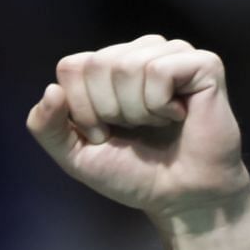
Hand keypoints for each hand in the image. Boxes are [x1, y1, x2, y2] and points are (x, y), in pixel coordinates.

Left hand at [26, 36, 249, 225]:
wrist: (178, 196)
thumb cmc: (131, 173)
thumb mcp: (74, 155)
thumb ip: (47, 127)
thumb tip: (51, 90)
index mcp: (108, 68)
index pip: (71, 67)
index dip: (81, 109)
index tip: (103, 134)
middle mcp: (139, 53)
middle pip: (97, 64)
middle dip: (107, 111)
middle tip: (132, 130)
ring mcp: (172, 54)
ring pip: (126, 66)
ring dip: (135, 111)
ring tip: (156, 123)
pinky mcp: (203, 64)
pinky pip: (160, 71)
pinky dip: (160, 105)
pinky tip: (177, 116)